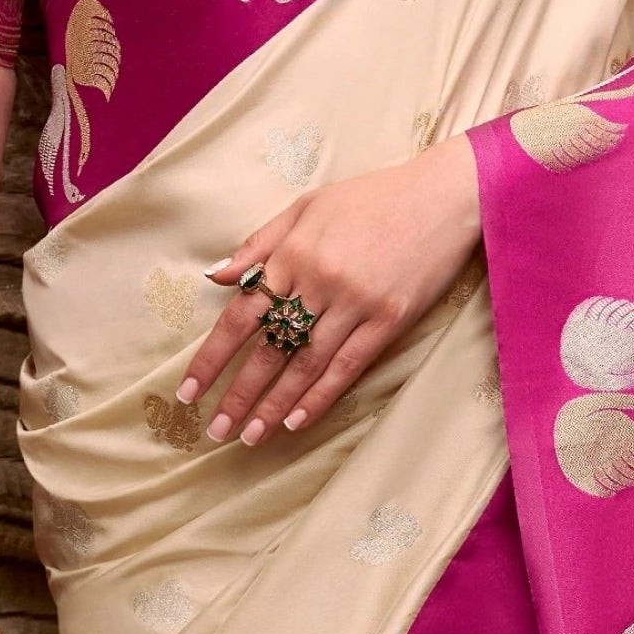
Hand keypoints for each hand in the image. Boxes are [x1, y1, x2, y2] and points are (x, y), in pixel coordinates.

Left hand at [179, 135, 481, 447]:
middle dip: (237, 394)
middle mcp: (318, 282)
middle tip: (215, 430)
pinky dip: (320, 397)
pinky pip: (347, 366)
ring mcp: (355, 303)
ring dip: (274, 406)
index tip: (189, 391)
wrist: (444, 196)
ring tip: (251, 437)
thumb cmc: (373, 197)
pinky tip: (297, 422)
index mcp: (293, 253)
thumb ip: (261, 242)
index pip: (240, 316)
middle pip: (267, 349)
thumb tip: (216, 276)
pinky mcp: (389, 319)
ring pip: (305, 365)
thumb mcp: (308, 205)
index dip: (211, 358)